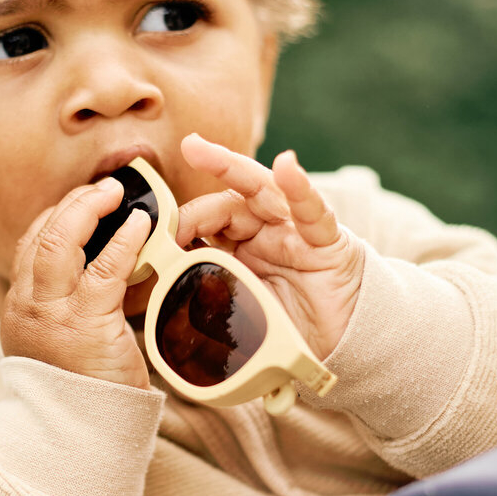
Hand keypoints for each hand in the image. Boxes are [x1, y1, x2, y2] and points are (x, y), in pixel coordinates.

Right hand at [2, 178, 152, 387]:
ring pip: (59, 241)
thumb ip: (66, 308)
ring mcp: (52, 314)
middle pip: (40, 235)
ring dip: (89, 208)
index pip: (29, 247)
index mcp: (20, 310)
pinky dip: (124, 240)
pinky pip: (105, 268)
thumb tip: (98, 272)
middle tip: (102, 189)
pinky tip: (141, 225)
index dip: (55, 217)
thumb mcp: (59, 345)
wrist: (82, 436)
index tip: (80, 203)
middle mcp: (27, 307)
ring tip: (116, 193)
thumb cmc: (84, 393)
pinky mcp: (85, 323)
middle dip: (71, 203)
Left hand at [177, 135, 363, 361]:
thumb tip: (164, 284)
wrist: (344, 345)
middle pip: (229, 203)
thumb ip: (211, 292)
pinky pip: (313, 213)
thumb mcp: (240, 310)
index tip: (152, 233)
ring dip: (232, 168)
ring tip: (200, 150)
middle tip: (175, 176)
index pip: (208, 225)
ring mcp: (295, 234)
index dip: (180, 225)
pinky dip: (301, 189)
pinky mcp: (327, 243)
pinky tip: (287, 166)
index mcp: (243, 249)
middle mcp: (267, 233)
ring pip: (263, 192)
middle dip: (198, 196)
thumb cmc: (290, 327)